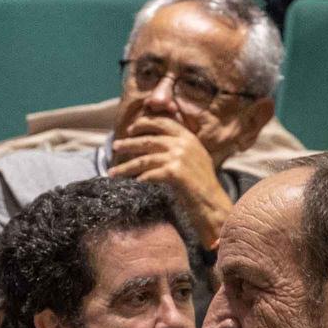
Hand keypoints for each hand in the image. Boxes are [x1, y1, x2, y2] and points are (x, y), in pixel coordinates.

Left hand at [110, 114, 231, 243]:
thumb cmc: (203, 186)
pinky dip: (139, 178)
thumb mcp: (195, 159)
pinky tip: (133, 182)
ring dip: (126, 166)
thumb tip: (156, 144)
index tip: (131, 129)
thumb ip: (180, 148)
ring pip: (144, 159)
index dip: (144, 124)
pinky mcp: (175, 172)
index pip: (162, 123)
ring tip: (113, 172)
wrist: (215, 204)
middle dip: (129, 143)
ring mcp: (179, 157)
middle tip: (115, 147)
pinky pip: (149, 174)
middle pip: (149, 140)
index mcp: (188, 138)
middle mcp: (184, 144)